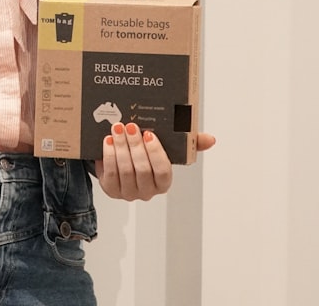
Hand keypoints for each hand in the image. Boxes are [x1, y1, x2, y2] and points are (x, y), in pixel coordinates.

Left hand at [95, 123, 216, 200]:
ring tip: (117, 129)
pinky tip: (108, 141)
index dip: (156, 153)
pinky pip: (110, 174)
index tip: (149, 134)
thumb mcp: (168, 148)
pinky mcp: (111, 190)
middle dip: (135, 146)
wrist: (123, 162)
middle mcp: (147, 191)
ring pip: (125, 170)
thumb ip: (189, 143)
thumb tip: (210, 140)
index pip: (163, 171)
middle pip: (142, 169)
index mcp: (163, 182)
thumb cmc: (148, 155)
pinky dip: (108, 156)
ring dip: (120, 147)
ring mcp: (128, 192)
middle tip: (130, 126)